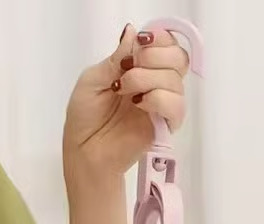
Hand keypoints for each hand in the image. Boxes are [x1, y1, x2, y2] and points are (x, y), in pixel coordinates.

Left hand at [64, 24, 189, 176]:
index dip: (159, 40)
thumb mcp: (93, 78)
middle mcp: (155, 85)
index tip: (139, 45)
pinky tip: (139, 104)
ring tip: (123, 91)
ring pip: (175, 80)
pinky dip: (158, 99)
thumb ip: (116, 57)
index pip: (166, 46)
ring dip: (146, 79)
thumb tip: (133, 33)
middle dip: (154, 57)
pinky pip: (176, 106)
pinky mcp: (164, 127)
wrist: (85, 151)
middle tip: (128, 70)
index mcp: (140, 70)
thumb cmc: (85, 118)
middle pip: (178, 58)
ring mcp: (161, 106)